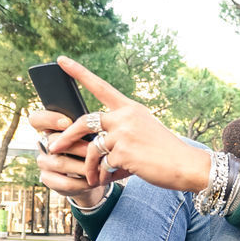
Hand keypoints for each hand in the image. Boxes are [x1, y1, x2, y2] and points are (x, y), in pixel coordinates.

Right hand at [30, 109, 106, 207]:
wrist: (87, 178)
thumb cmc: (89, 152)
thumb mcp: (88, 137)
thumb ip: (86, 130)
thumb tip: (94, 123)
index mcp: (50, 130)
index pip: (37, 119)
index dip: (49, 119)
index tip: (68, 123)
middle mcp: (43, 145)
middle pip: (52, 141)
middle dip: (77, 146)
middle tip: (94, 150)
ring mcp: (43, 162)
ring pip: (60, 163)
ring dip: (83, 166)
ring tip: (100, 168)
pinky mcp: (48, 179)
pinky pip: (66, 182)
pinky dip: (83, 183)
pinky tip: (94, 182)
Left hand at [48, 56, 211, 190]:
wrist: (185, 165)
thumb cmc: (165, 151)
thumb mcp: (144, 130)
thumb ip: (121, 129)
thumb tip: (96, 143)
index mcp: (130, 108)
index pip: (101, 86)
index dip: (79, 73)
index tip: (61, 60)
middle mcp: (126, 116)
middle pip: (84, 121)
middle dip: (66, 136)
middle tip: (53, 146)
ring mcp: (124, 133)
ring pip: (92, 148)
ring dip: (87, 165)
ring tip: (89, 177)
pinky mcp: (124, 152)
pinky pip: (102, 165)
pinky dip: (101, 175)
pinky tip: (105, 180)